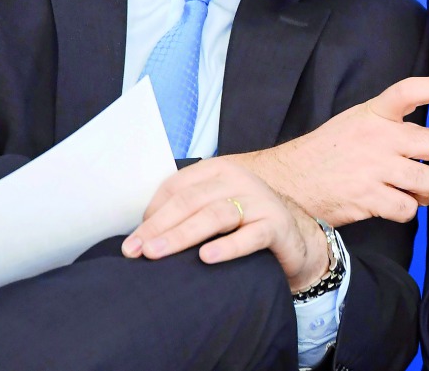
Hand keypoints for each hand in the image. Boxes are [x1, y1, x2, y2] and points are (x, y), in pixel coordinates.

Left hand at [121, 158, 329, 289]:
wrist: (296, 236)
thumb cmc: (246, 223)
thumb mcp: (215, 209)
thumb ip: (186, 212)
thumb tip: (141, 234)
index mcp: (218, 171)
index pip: (176, 187)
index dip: (152, 214)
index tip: (133, 241)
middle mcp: (238, 181)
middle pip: (191, 201)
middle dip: (159, 227)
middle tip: (136, 250)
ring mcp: (259, 201)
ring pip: (215, 215)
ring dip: (182, 235)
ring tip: (157, 253)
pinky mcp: (276, 225)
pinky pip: (251, 236)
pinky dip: (227, 247)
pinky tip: (207, 258)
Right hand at [239, 76, 428, 225]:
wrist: (289, 182)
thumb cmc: (327, 152)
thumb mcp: (354, 122)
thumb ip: (387, 122)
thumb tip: (425, 138)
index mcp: (374, 113)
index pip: (411, 91)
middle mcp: (378, 137)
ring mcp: (375, 168)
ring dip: (428, 192)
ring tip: (416, 192)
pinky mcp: (370, 198)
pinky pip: (409, 209)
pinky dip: (407, 212)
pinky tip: (395, 205)